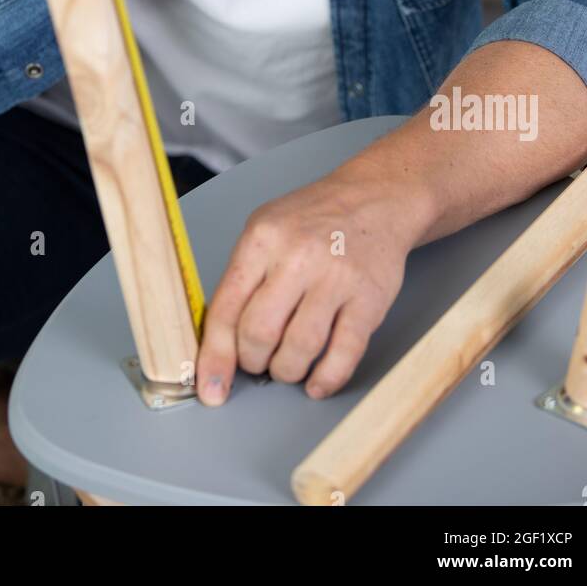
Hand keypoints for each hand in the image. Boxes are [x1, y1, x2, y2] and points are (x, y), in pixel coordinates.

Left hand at [195, 162, 420, 403]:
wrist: (375, 198)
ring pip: (299, 350)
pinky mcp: (369, 298)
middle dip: (253, 362)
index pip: (226, 308)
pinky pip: (343, 354)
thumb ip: (243, 278)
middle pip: (259, 334)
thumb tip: (218, 340)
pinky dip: (326, 379)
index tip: (211, 387)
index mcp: (262, 239)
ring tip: (287, 366)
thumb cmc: (314, 218)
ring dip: (287, 371)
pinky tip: (317, 383)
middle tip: (258, 363)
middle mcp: (297, 256)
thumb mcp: (266, 229)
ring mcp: (336, 278)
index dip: (215, 356)